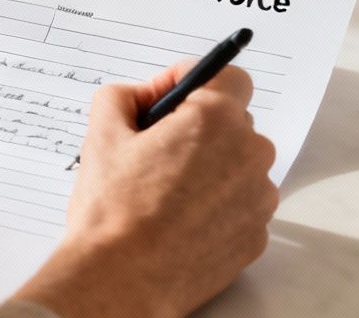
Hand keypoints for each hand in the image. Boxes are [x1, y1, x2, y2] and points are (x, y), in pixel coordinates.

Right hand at [9, 62, 277, 317]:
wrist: (122, 282)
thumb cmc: (113, 211)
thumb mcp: (100, 134)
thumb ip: (121, 96)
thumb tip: (139, 95)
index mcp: (215, 120)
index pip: (229, 76)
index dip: (195, 80)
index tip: (167, 97)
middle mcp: (249, 155)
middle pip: (233, 122)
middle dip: (198, 127)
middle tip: (156, 148)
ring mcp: (258, 199)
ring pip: (238, 165)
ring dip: (209, 167)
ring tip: (165, 191)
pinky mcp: (256, 236)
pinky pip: (240, 205)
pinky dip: (216, 205)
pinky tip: (179, 220)